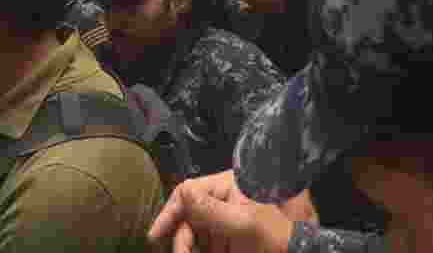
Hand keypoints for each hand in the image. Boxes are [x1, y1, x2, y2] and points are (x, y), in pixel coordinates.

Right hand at [148, 170, 292, 252]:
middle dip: (182, 239)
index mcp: (228, 186)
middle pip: (188, 218)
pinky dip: (199, 252)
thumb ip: (211, 209)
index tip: (155, 235)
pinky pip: (206, 246)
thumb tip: (183, 192)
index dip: (170, 211)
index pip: (189, 191)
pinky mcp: (227, 242)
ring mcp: (225, 223)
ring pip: (194, 236)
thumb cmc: (277, 234)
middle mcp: (223, 201)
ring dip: (188, 248)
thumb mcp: (244, 222)